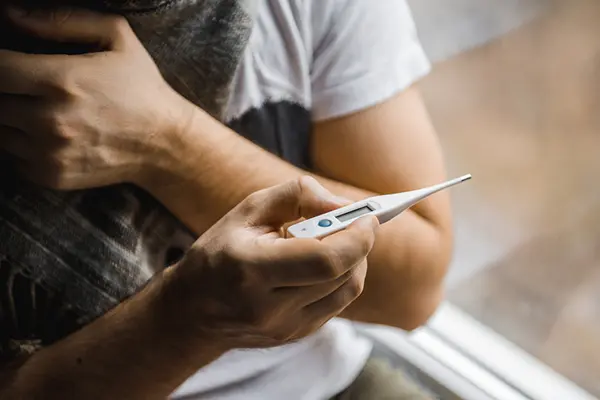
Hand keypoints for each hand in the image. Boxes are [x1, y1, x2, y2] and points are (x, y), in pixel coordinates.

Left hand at [0, 7, 192, 188]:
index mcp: (62, 80)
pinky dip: (24, 146)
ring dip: (12, 119)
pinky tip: (50, 135)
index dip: (0, 63)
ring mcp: (49, 152)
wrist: (165, 144)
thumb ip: (62, 21)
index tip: (11, 64)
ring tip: (41, 111)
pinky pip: (14, 157)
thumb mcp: (116, 38)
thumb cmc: (142, 89)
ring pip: (0, 130)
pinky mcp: (52, 175)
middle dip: (8, 91)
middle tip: (30, 88)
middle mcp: (50, 120)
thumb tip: (12, 15)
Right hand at [162, 176, 378, 349]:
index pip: (326, 260)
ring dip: (355, 260)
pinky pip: (337, 303)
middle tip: (355, 222)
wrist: (193, 311)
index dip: (357, 237)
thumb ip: (296, 196)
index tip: (368, 216)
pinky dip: (342, 278)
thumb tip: (342, 205)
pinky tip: (323, 265)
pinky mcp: (296, 336)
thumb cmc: (220, 252)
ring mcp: (285, 328)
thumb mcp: (248, 210)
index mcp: (252, 269)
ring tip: (337, 241)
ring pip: (347, 291)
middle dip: (359, 242)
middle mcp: (269, 307)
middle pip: (342, 274)